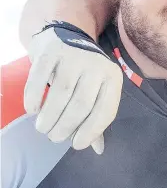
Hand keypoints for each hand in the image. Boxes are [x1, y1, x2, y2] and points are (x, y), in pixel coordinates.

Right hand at [24, 24, 122, 153]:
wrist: (67, 37)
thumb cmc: (84, 73)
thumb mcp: (97, 91)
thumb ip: (97, 118)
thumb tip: (98, 150)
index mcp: (113, 78)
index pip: (106, 110)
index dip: (92, 131)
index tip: (77, 145)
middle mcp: (97, 66)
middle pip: (82, 104)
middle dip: (66, 127)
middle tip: (54, 137)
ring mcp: (75, 57)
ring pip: (61, 94)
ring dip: (50, 117)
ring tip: (43, 128)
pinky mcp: (52, 52)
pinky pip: (40, 79)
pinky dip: (34, 98)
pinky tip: (32, 110)